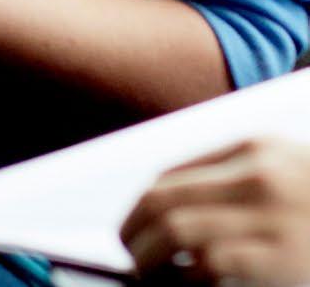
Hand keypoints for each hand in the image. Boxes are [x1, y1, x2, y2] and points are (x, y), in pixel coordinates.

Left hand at [123, 140, 309, 282]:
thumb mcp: (292, 170)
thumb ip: (242, 179)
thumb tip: (180, 209)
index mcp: (254, 148)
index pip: (170, 176)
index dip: (142, 208)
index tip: (136, 230)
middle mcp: (256, 176)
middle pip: (162, 199)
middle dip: (133, 231)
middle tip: (130, 255)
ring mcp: (270, 215)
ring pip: (176, 230)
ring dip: (151, 259)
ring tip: (149, 277)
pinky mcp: (285, 257)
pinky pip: (212, 262)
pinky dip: (190, 279)